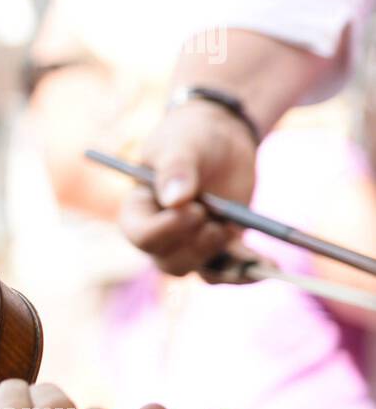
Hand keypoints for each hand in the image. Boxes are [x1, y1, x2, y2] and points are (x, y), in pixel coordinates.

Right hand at [118, 99, 258, 278]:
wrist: (221, 139)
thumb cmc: (191, 136)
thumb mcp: (181, 144)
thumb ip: (176, 168)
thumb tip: (176, 200)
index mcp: (139, 209)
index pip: (141, 236)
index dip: (165, 231)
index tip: (194, 209)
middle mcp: (160, 234)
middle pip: (169, 261)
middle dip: (196, 246)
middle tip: (215, 222)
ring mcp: (189, 244)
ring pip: (197, 270)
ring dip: (218, 257)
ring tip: (232, 227)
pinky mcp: (219, 248)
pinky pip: (229, 271)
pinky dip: (247, 272)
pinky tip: (270, 265)